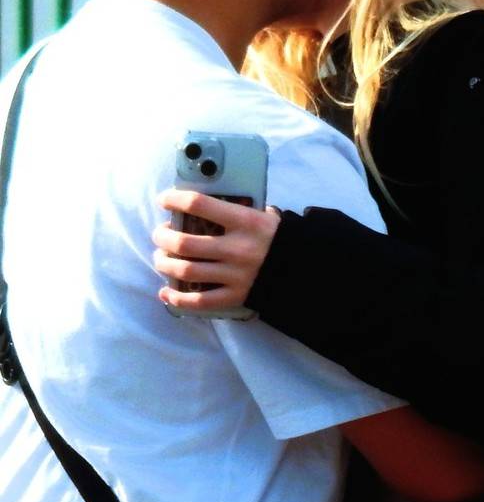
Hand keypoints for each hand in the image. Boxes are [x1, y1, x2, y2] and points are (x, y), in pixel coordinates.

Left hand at [153, 189, 279, 313]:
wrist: (304, 269)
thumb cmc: (279, 238)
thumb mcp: (265, 217)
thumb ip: (238, 211)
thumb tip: (205, 205)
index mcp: (245, 222)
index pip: (200, 205)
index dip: (175, 200)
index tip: (164, 200)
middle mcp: (238, 248)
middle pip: (184, 243)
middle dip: (163, 237)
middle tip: (160, 234)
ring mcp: (235, 275)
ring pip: (185, 271)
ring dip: (164, 264)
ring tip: (161, 258)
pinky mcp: (235, 296)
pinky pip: (199, 301)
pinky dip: (177, 298)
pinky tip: (166, 292)